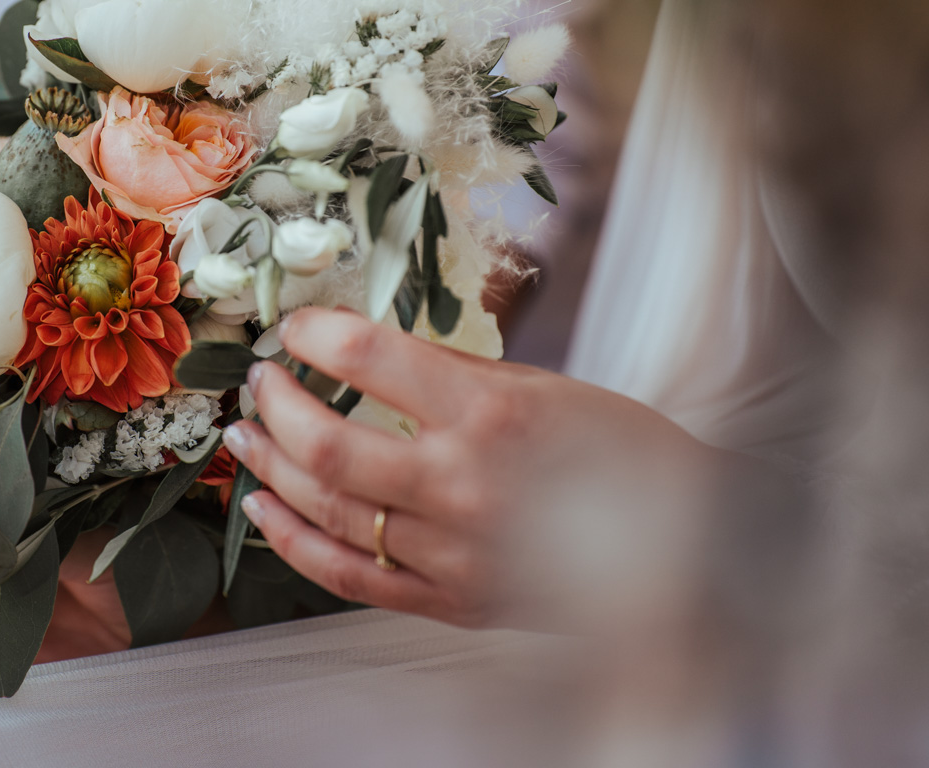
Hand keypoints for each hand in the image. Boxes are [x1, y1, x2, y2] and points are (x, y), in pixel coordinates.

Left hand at [223, 307, 733, 632]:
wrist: (685, 548)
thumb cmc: (617, 452)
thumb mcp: (541, 385)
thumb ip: (446, 372)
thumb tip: (361, 349)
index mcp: (490, 414)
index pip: (368, 358)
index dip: (314, 335)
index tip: (294, 328)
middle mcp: (463, 484)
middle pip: (326, 444)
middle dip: (275, 406)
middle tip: (258, 382)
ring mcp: (452, 552)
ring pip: (326, 512)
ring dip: (269, 469)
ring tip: (244, 436)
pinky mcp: (449, 601)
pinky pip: (348, 576)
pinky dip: (293, 543)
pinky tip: (261, 511)